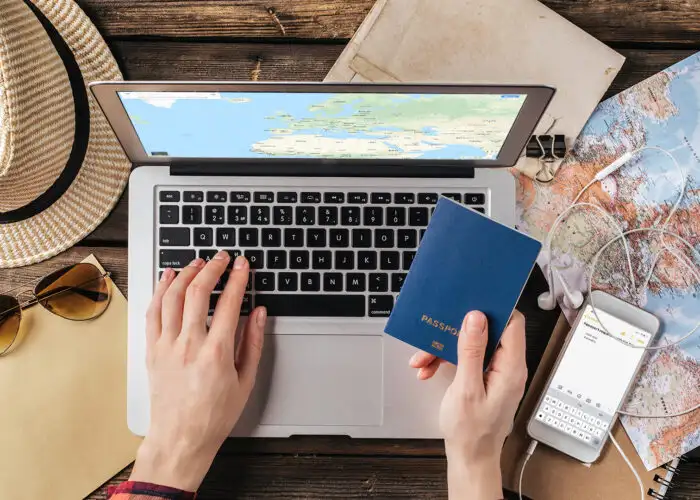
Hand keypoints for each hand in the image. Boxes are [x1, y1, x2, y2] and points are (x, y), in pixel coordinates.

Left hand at [130, 251, 266, 491]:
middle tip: (222, 257)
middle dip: (213, 268)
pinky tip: (168, 279)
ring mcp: (166, 346)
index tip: (243, 266)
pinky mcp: (152, 351)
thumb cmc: (213, 416)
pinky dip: (160, 291)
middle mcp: (188, 345)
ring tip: (197, 262)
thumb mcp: (245, 382)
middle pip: (198, 292)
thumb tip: (259, 314)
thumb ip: (253, 343)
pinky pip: (153, 312)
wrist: (180, 439)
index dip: (238, 278)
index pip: (230, 303)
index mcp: (216, 353)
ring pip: (173, 297)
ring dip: (186, 273)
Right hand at [412, 310, 526, 498]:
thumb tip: (476, 318)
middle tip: (437, 331)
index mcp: (510, 367)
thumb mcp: (466, 389)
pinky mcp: (483, 377)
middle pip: (487, 331)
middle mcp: (507, 366)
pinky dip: (445, 360)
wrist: (469, 458)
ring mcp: (495, 372)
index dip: (493, 309)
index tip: (470, 302)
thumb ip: (472, 351)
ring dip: (445, 348)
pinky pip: (465, 358)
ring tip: (423, 359)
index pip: (512, 323)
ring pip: (471, 344)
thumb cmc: (471, 432)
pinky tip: (427, 369)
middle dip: (457, 331)